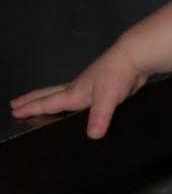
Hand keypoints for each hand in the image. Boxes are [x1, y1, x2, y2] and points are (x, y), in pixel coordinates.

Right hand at [10, 44, 148, 139]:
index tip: (16, 111)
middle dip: (31, 100)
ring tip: (37, 102)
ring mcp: (89, 87)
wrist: (134, 58)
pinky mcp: (100, 88)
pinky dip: (67, 99)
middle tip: (15, 104)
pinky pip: (77, 96)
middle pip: (49, 94)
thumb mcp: (107, 97)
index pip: (48, 102)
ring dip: (46, 97)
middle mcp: (78, 88)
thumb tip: (92, 135)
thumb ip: (99, 116)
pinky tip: (74, 104)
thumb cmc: (118, 73)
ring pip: (61, 93)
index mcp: (75, 92)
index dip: (32, 108)